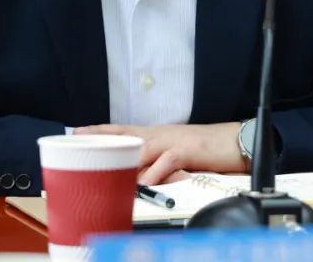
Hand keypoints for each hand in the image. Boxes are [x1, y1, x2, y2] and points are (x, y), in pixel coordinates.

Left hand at [74, 122, 244, 184]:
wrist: (235, 141)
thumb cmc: (205, 151)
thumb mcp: (175, 156)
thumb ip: (155, 164)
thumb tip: (135, 179)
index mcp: (156, 134)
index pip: (122, 129)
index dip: (99, 130)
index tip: (76, 131)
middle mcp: (160, 134)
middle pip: (126, 135)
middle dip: (103, 142)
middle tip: (82, 148)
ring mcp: (174, 140)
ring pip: (142, 147)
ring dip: (125, 161)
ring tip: (107, 171)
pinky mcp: (189, 150)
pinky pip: (168, 161)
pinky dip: (155, 172)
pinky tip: (146, 183)